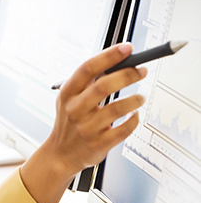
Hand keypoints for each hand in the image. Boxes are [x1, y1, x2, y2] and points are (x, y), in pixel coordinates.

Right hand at [48, 42, 146, 175]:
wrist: (61, 154)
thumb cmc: (70, 122)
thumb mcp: (68, 98)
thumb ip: (87, 82)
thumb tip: (116, 61)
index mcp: (67, 93)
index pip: (88, 68)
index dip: (109, 56)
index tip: (126, 48)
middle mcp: (75, 109)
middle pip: (103, 86)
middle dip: (127, 75)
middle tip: (141, 70)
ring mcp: (87, 127)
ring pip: (117, 109)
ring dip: (134, 99)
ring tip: (140, 97)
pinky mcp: (99, 143)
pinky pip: (124, 129)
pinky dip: (134, 119)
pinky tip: (134, 114)